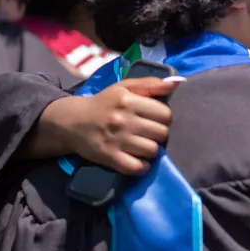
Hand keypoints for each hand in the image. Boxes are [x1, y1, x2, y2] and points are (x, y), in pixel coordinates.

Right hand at [24, 77, 177, 174]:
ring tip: (143, 146)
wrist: (72, 122)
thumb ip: (151, 84)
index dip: (164, 118)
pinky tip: (138, 160)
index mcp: (128, 100)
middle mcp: (123, 120)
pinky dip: (142, 166)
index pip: (165, 114)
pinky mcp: (109, 157)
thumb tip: (177, 83)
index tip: (155, 119)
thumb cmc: (104, 103)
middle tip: (149, 133)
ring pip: (152, 151)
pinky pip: (137, 167)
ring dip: (151, 150)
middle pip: (161, 133)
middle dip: (158, 134)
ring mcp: (116, 140)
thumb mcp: (125, 87)